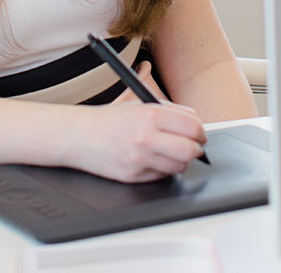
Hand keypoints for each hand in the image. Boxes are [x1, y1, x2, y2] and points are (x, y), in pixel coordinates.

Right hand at [69, 62, 207, 182]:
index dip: (201, 132)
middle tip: (194, 146)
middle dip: (196, 149)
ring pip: (178, 166)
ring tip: (172, 152)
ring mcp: (139, 159)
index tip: (200, 134)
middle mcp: (145, 137)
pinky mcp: (132, 176)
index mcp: (150, 114)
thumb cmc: (112, 118)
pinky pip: (161, 176)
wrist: (80, 135)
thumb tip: (196, 122)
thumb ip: (170, 111)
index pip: (192, 126)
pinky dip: (163, 169)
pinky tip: (154, 159)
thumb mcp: (141, 103)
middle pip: (189, 150)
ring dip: (181, 160)